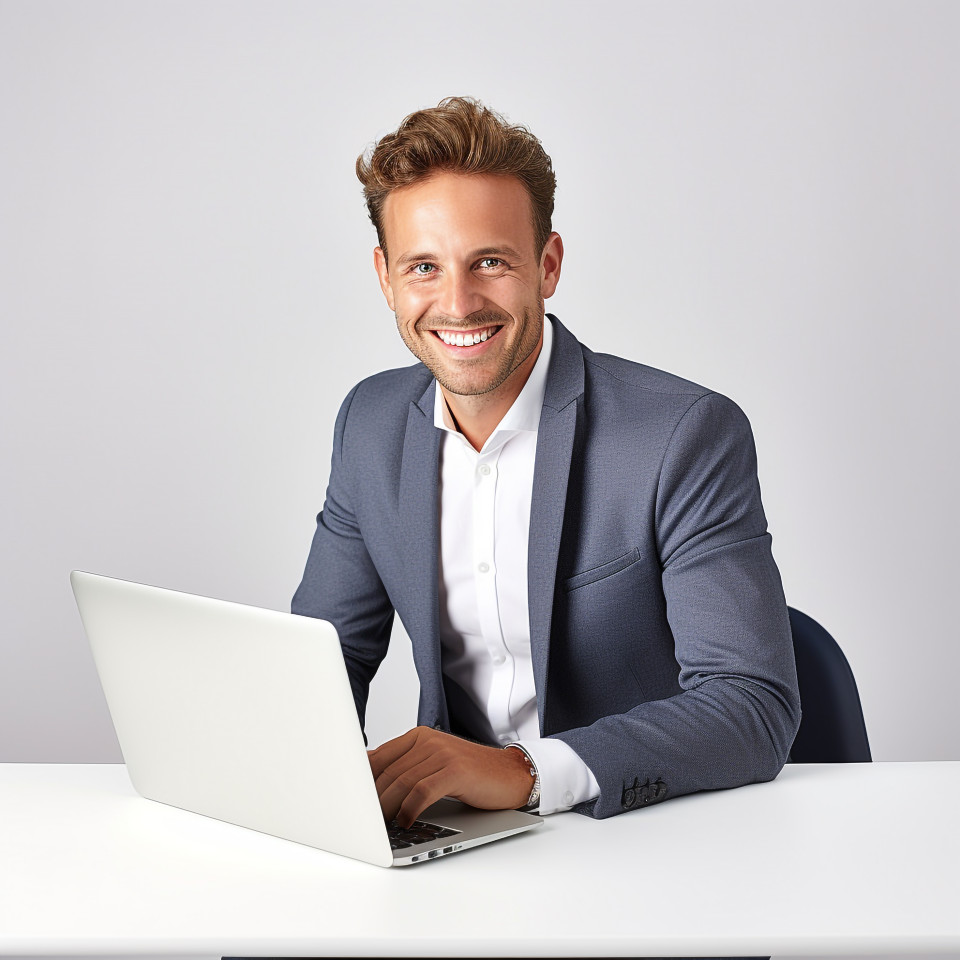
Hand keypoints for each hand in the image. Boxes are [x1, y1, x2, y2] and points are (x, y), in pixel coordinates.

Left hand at [367, 726, 533, 827]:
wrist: (510, 774)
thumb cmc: (471, 774)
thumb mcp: (433, 764)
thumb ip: (405, 766)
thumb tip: (368, 779)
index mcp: (419, 736)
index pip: (379, 757)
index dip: (361, 781)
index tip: (350, 800)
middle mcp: (428, 740)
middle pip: (388, 772)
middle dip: (372, 799)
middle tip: (363, 820)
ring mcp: (442, 753)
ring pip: (402, 782)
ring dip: (387, 808)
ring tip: (380, 825)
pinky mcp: (455, 770)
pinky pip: (422, 792)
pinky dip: (409, 810)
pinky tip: (405, 822)